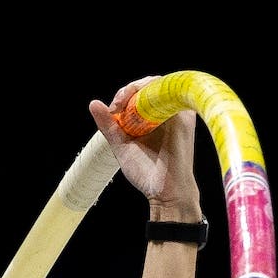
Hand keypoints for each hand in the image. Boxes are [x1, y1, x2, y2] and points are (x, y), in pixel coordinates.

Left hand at [90, 76, 199, 218]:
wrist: (165, 192)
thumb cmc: (147, 173)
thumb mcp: (122, 145)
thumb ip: (108, 126)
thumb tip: (93, 103)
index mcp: (155, 118)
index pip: (140, 94)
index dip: (124, 95)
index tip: (112, 110)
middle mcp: (168, 113)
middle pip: (149, 85)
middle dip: (128, 90)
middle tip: (116, 106)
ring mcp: (178, 112)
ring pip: (157, 84)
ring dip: (136, 89)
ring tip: (121, 105)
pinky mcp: (184, 116)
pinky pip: (169, 92)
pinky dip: (150, 92)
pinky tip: (135, 103)